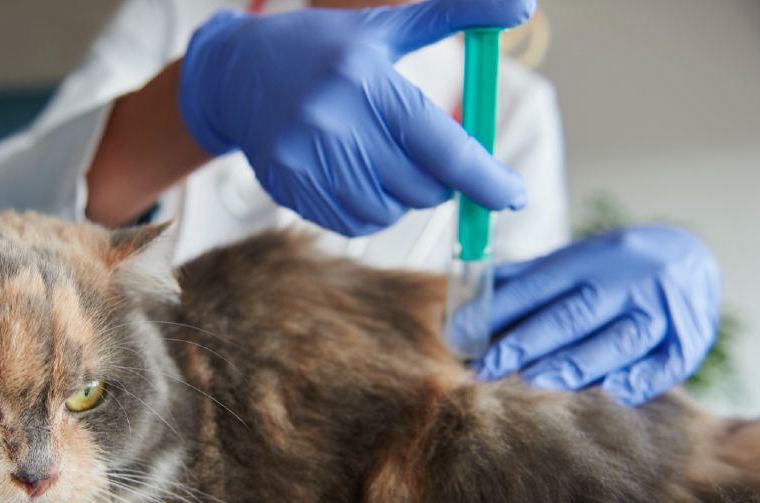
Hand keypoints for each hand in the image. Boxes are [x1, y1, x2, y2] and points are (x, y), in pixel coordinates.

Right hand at [178, 0, 533, 236]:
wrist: (236, 75)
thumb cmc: (323, 49)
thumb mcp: (386, 26)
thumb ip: (457, 13)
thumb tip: (523, 6)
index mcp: (367, 79)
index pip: (444, 147)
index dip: (486, 179)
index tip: (513, 194)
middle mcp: (335, 121)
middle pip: (422, 187)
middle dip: (439, 181)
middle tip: (427, 157)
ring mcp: (307, 158)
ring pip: (390, 211)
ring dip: (403, 197)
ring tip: (384, 161)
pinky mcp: (289, 186)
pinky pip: (354, 224)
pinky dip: (371, 211)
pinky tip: (359, 178)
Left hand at [474, 226, 722, 405]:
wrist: (691, 256)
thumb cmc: (613, 267)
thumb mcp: (573, 260)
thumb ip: (524, 278)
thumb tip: (464, 293)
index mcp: (590, 259)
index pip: (537, 286)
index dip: (498, 312)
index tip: (462, 336)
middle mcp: (626, 280)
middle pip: (572, 315)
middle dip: (526, 344)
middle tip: (486, 369)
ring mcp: (661, 309)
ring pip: (617, 340)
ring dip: (576, 365)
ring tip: (535, 385)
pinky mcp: (690, 337)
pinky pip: (667, 362)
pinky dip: (640, 379)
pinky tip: (610, 394)